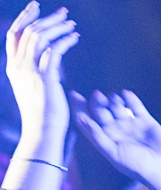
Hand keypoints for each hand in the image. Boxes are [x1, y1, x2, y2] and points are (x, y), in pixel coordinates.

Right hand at [5, 3, 77, 157]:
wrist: (42, 133)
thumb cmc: (43, 115)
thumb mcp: (35, 87)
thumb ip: (39, 70)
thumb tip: (52, 55)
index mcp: (13, 67)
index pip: (14, 34)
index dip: (24, 17)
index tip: (36, 6)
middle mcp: (18, 65)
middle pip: (28, 31)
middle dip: (46, 18)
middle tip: (64, 11)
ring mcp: (30, 71)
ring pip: (40, 37)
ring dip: (58, 27)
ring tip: (72, 23)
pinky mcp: (45, 77)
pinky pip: (54, 51)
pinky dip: (65, 41)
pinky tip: (75, 37)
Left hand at [70, 89, 160, 189]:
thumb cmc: (137, 166)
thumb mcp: (112, 153)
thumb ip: (97, 136)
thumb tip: (82, 118)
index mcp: (106, 139)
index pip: (89, 120)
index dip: (80, 108)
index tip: (74, 95)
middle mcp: (116, 131)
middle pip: (101, 111)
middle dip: (97, 102)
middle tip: (98, 95)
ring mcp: (131, 125)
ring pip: (117, 106)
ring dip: (113, 100)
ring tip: (114, 98)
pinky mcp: (146, 121)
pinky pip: (136, 106)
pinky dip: (130, 98)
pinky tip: (125, 93)